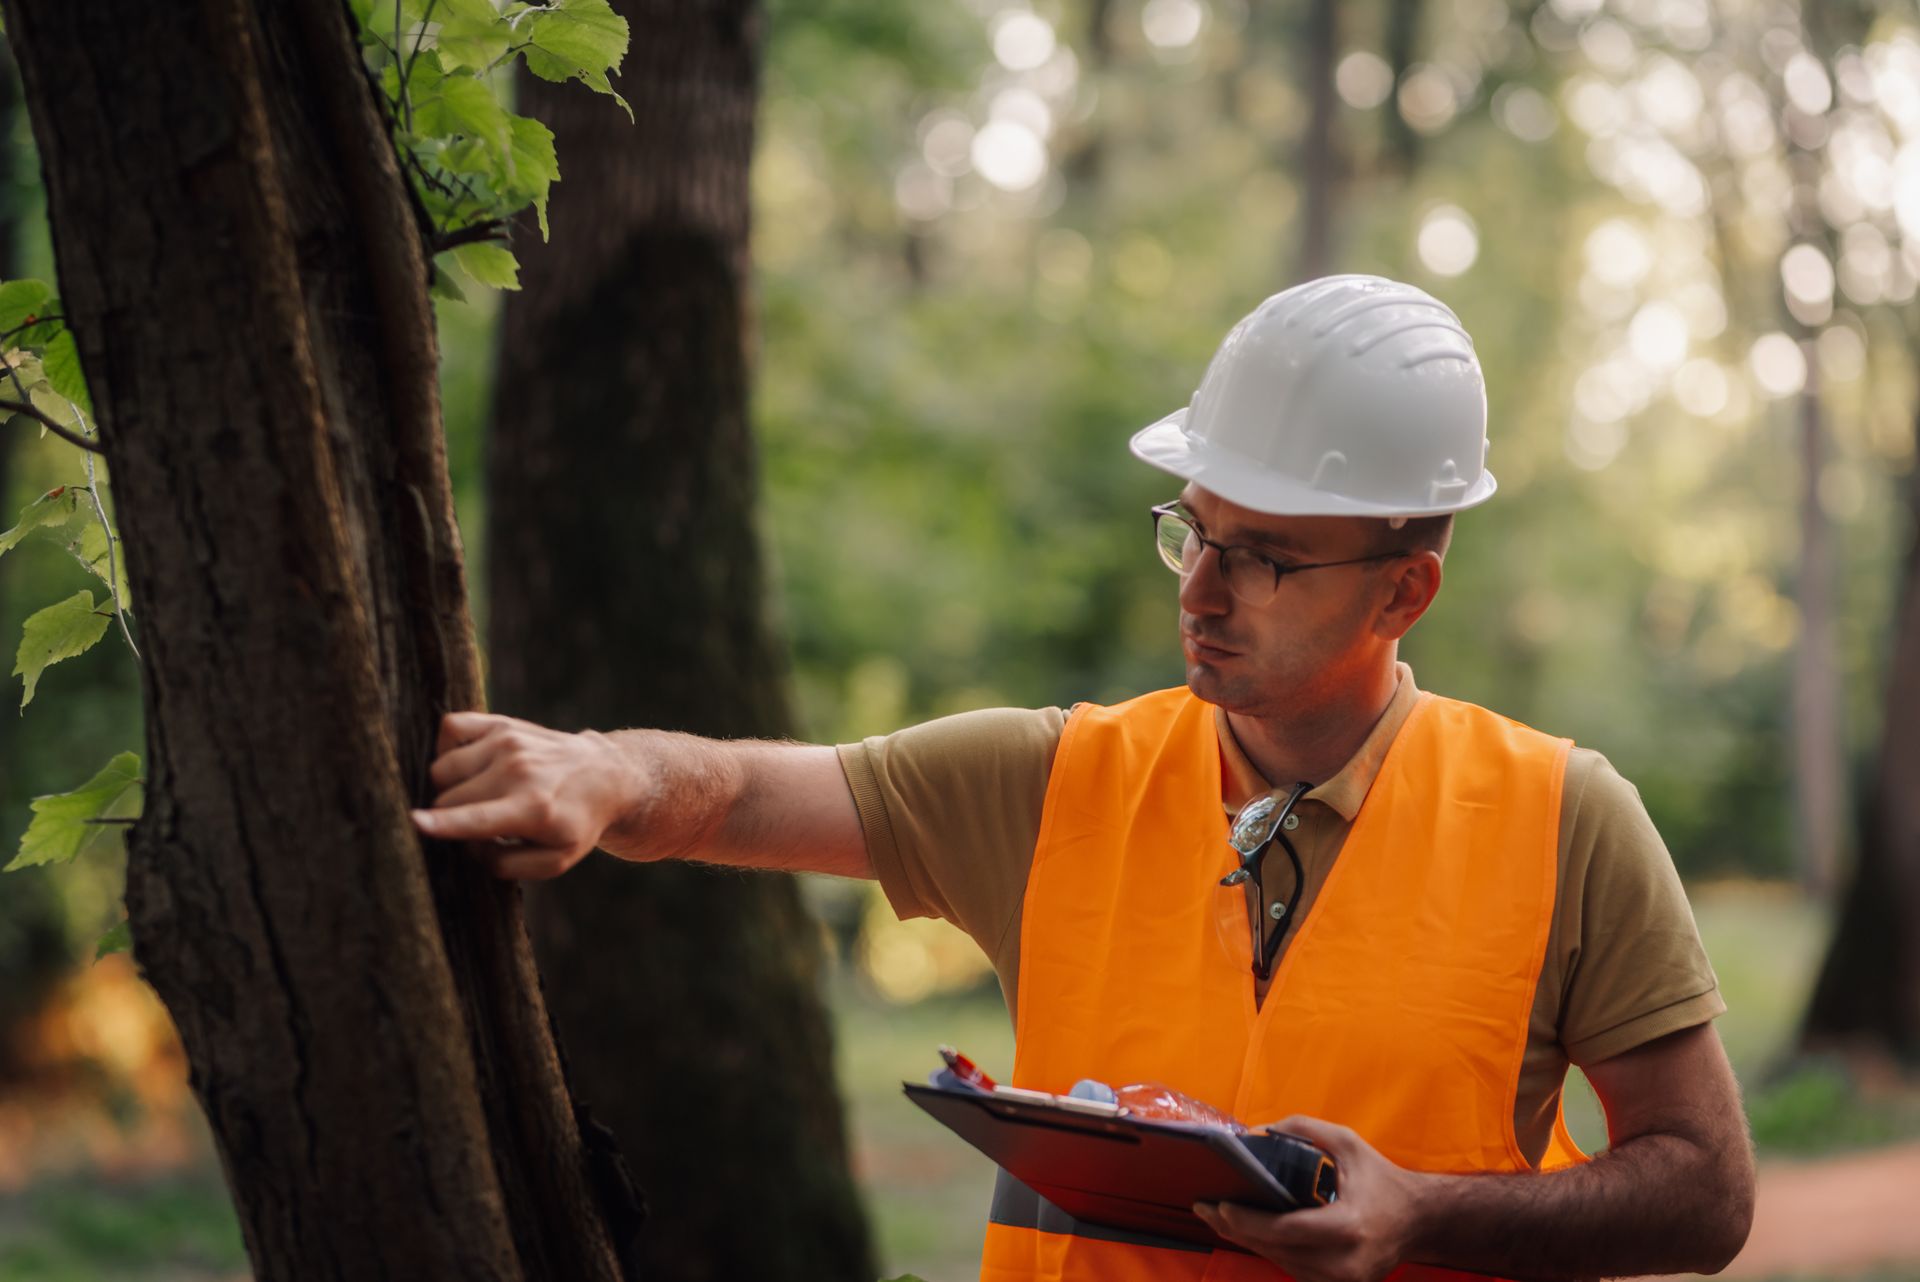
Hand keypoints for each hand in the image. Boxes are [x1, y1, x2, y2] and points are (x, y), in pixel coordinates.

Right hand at [409, 711, 637, 879]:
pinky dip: (446, 746)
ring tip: (478, 795)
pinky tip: (467, 765)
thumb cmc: (574, 823)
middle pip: (447, 798)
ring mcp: (508, 743)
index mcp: (532, 809)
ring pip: (442, 768)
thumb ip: (505, 864)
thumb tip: (468, 846)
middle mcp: (517, 771)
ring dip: (448, 787)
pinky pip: (450, 726)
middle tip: (480, 822)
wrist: (605, 776)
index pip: (476, 818)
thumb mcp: (554, 861)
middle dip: (450, 817)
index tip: (414, 823)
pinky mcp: (502, 723)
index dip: (442, 825)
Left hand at [1193, 1115, 1423, 1281]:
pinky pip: (1296, 1270)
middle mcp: (1346, 1261)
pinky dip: (1272, 1251)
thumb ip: (1302, 1129)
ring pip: (1282, 1264)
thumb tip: (1257, 1133)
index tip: (1220, 1205)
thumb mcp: (1346, 1142)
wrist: (1420, 1220)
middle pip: (1276, 1251)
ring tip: (1220, 1219)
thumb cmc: (1381, 1178)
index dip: (1248, 1220)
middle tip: (1204, 1209)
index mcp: (1348, 1226)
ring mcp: (1344, 1280)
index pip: (1286, 1230)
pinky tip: (1251, 1233)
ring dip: (1250, 1242)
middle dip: (1236, 1230)